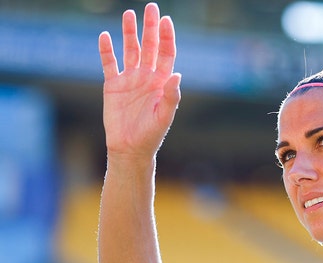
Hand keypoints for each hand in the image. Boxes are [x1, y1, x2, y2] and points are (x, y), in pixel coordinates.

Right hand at [99, 2, 180, 158]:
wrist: (130, 148)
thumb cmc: (151, 135)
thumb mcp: (164, 116)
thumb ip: (172, 96)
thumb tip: (177, 75)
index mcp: (162, 82)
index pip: (166, 53)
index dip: (166, 37)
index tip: (166, 20)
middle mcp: (147, 77)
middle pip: (149, 46)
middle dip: (150, 27)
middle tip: (151, 7)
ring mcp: (130, 79)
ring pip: (130, 50)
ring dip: (129, 32)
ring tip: (128, 14)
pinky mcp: (113, 86)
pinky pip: (109, 64)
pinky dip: (107, 50)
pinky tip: (105, 36)